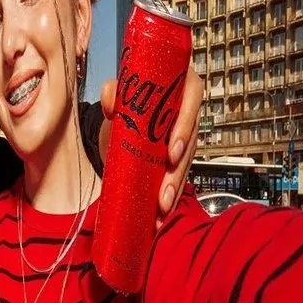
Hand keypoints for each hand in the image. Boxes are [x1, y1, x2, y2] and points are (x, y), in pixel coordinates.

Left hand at [99, 67, 204, 221]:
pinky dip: (170, 195)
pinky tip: (161, 215)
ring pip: (186, 163)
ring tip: (161, 211)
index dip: (185, 128)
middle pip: (190, 142)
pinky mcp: (178, 155)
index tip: (172, 152)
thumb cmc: (128, 96)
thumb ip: (113, 91)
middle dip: (177, 172)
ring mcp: (186, 136)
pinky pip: (178, 175)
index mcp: (182, 86)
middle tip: (164, 194)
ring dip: (175, 189)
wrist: (123, 113)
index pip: (192, 102)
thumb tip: (110, 104)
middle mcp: (189, 111)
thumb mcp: (119, 91)